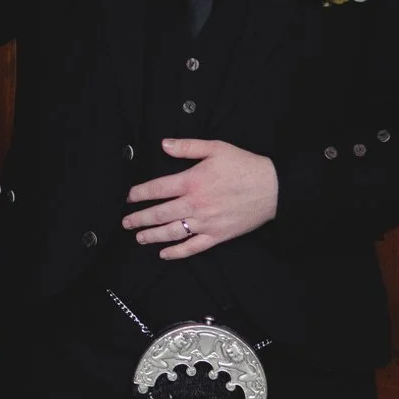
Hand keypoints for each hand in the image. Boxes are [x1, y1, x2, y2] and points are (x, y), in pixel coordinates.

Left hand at [121, 139, 278, 257]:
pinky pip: (193, 247)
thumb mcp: (216, 148)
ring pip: (172, 232)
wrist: (273, 188)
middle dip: (140, 218)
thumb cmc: (244, 166)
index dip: (139, 194)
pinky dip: (177, 252)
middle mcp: (195, 204)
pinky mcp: (217, 235)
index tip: (128, 198)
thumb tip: (164, 144)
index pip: (157, 189)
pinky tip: (164, 254)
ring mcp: (206, 222)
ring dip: (152, 236)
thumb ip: (187, 147)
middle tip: (125, 222)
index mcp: (192, 181)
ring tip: (139, 237)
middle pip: (160, 213)